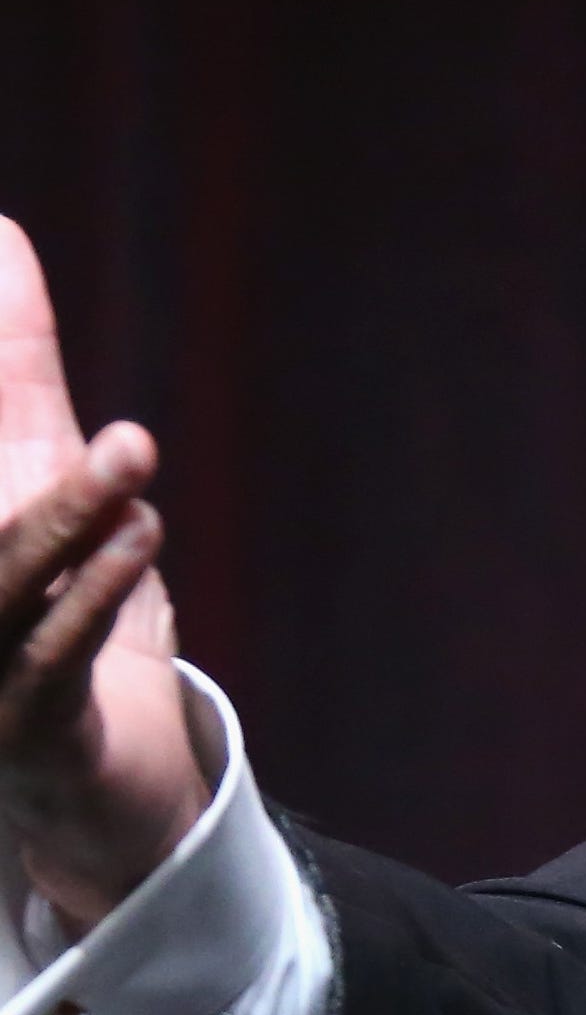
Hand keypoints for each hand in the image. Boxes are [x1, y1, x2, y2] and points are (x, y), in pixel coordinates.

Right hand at [0, 218, 206, 929]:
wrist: (100, 781)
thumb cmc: (48, 599)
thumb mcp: (31, 468)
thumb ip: (10, 362)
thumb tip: (0, 233)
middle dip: (26, 469)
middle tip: (114, 429)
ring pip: (2, 585)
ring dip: (62, 515)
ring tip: (129, 450)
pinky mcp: (24, 729)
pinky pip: (57, 653)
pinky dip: (98, 589)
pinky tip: (142, 531)